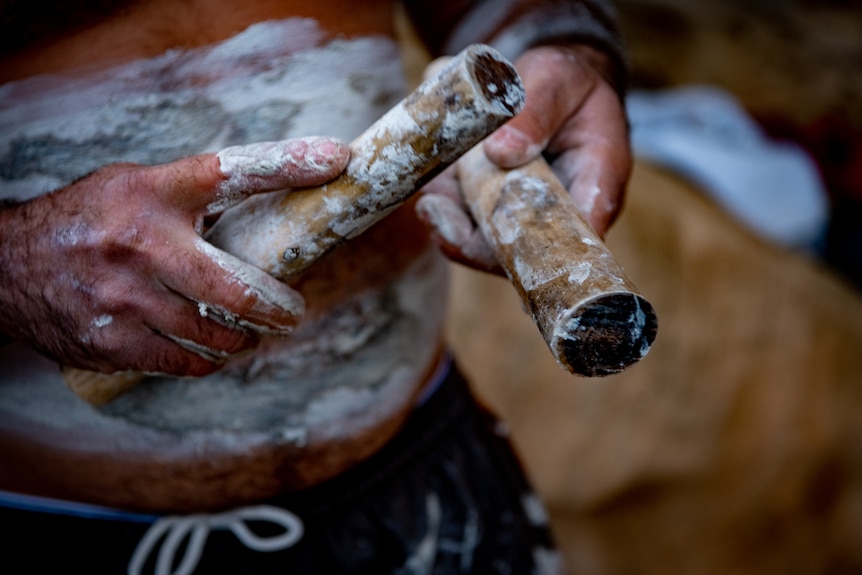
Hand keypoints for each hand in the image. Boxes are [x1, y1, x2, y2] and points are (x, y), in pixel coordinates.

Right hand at [0, 137, 348, 375]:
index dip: (289, 164)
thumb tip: (268, 203)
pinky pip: (186, 362)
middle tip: (292, 311)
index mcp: (152, 193)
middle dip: (278, 309)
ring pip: (216, 336)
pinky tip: (210, 349)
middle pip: (237, 290)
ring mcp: (126, 299)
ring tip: (247, 332)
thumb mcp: (134, 188)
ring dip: (242, 338)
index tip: (335, 159)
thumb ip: (191, 197)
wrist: (7, 267)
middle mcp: (141, 244)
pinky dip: (208, 360)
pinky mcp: (114, 342)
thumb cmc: (87, 221)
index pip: (232, 171)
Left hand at [417, 44, 630, 271]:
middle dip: (476, 244)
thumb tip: (502, 151)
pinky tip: (433, 193)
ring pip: (492, 247)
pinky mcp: (501, 212)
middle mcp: (565, 214)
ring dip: (454, 228)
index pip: (577, 238)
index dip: (538, 250)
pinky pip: (473, 229)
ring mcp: (531, 218)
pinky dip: (449, 215)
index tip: (492, 235)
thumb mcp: (557, 78)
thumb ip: (537, 109)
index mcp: (595, 184)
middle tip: (437, 212)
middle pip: (526, 255)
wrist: (552, 83)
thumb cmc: (566, 81)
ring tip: (431, 198)